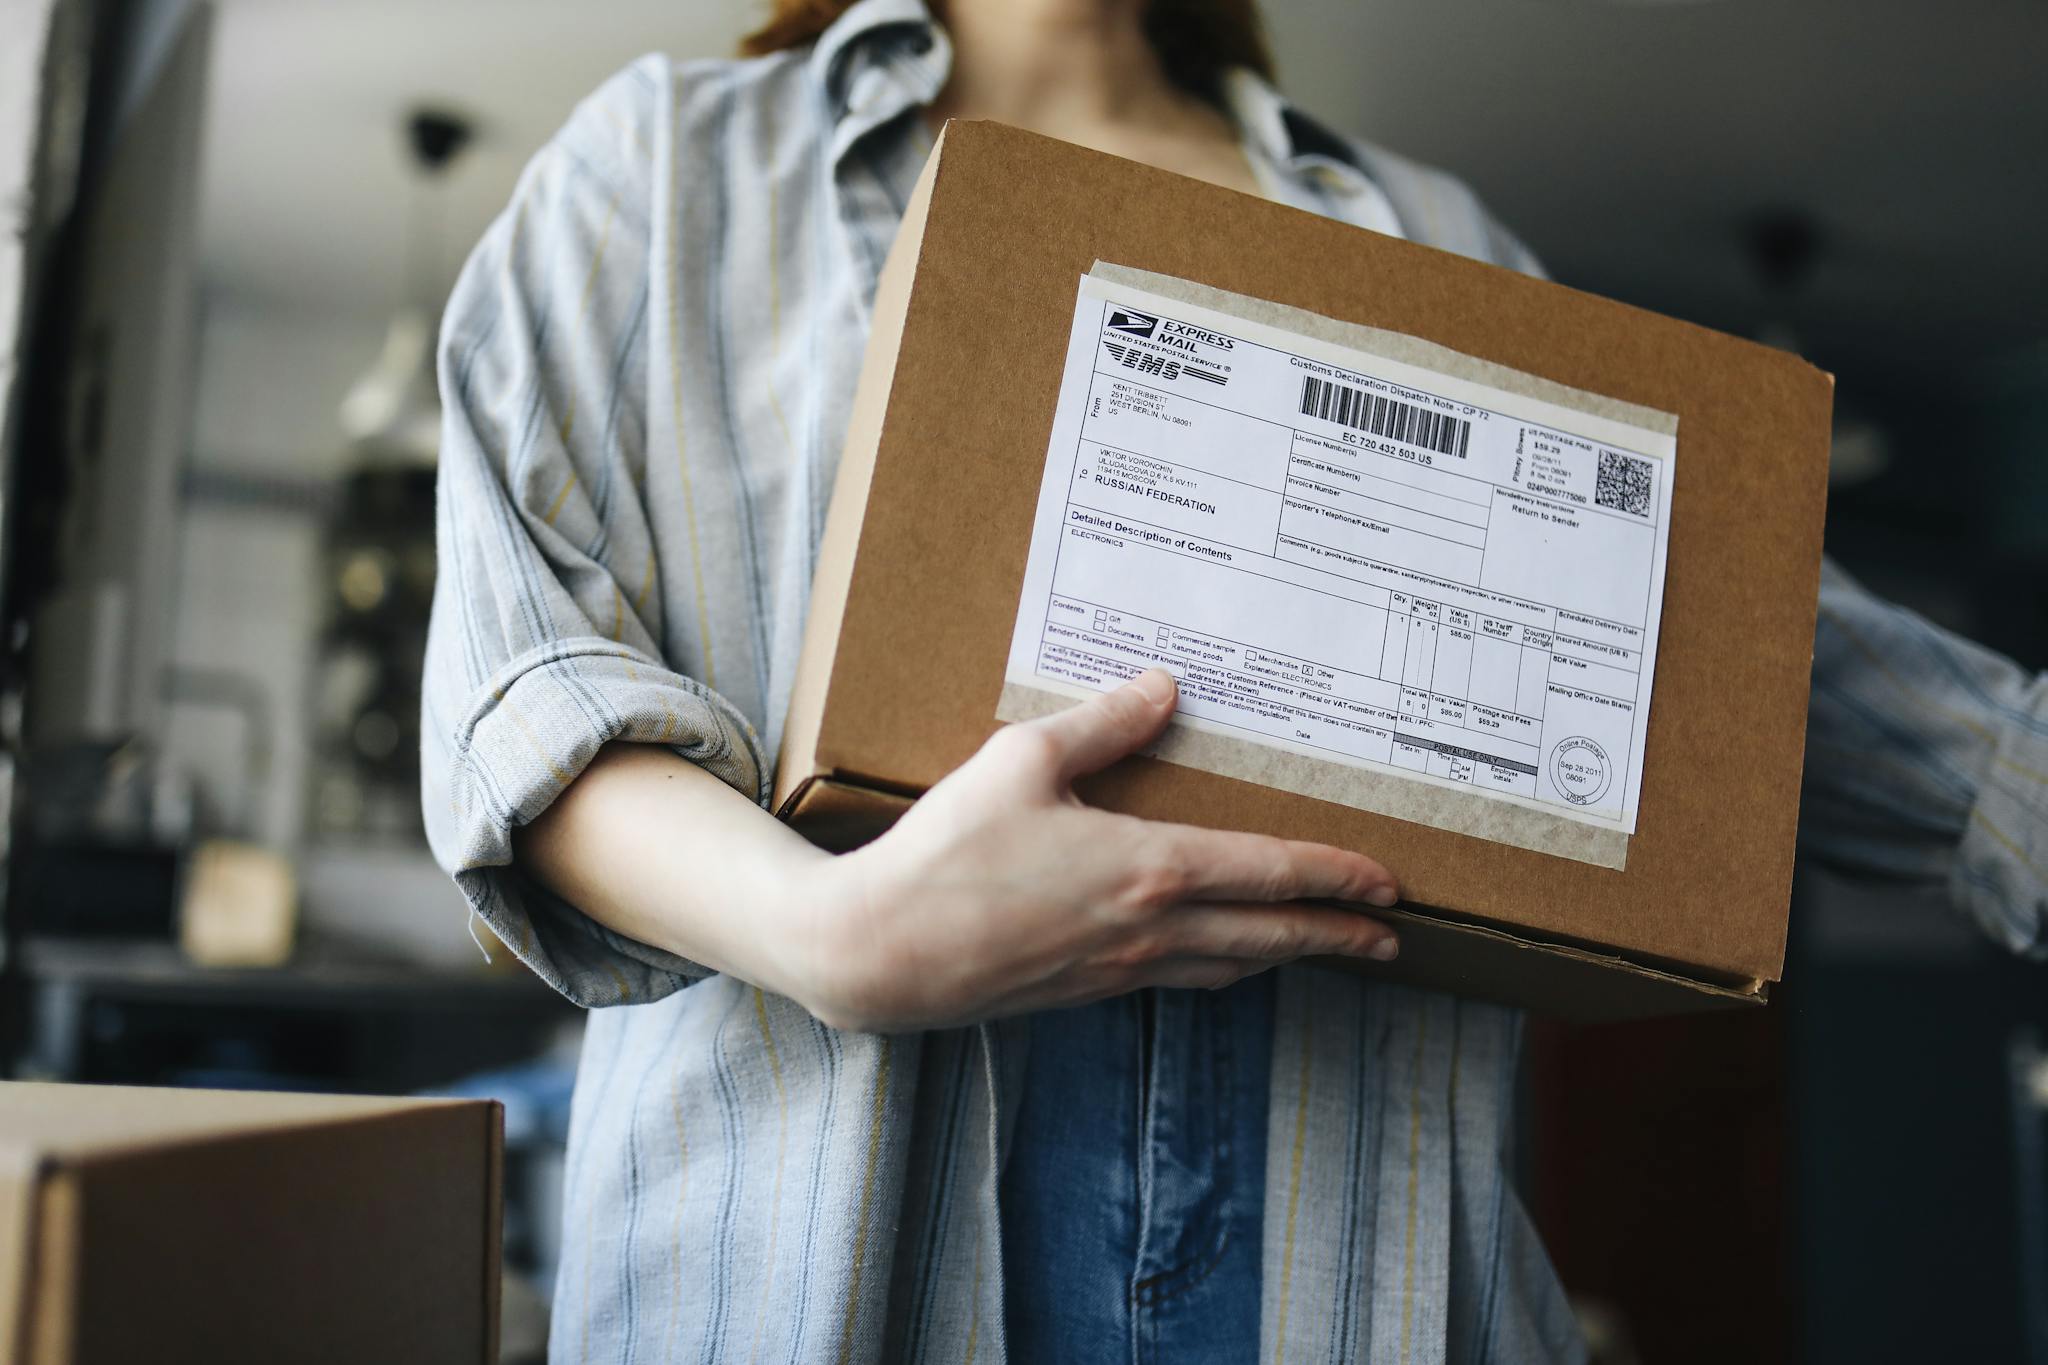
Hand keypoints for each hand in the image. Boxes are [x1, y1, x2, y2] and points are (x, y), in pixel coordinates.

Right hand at [789, 669, 1399, 1031]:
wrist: (884, 950)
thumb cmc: (948, 853)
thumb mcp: (1023, 761)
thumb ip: (1102, 724)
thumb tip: (1163, 687)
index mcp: (1149, 869)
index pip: (1271, 872)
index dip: (1335, 877)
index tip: (1385, 885)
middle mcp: (1150, 929)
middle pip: (1271, 936)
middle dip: (1336, 936)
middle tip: (1388, 938)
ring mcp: (1120, 970)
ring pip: (1229, 965)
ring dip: (1285, 956)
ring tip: (1318, 947)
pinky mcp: (1086, 989)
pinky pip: (1180, 978)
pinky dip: (1224, 966)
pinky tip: (1220, 957)